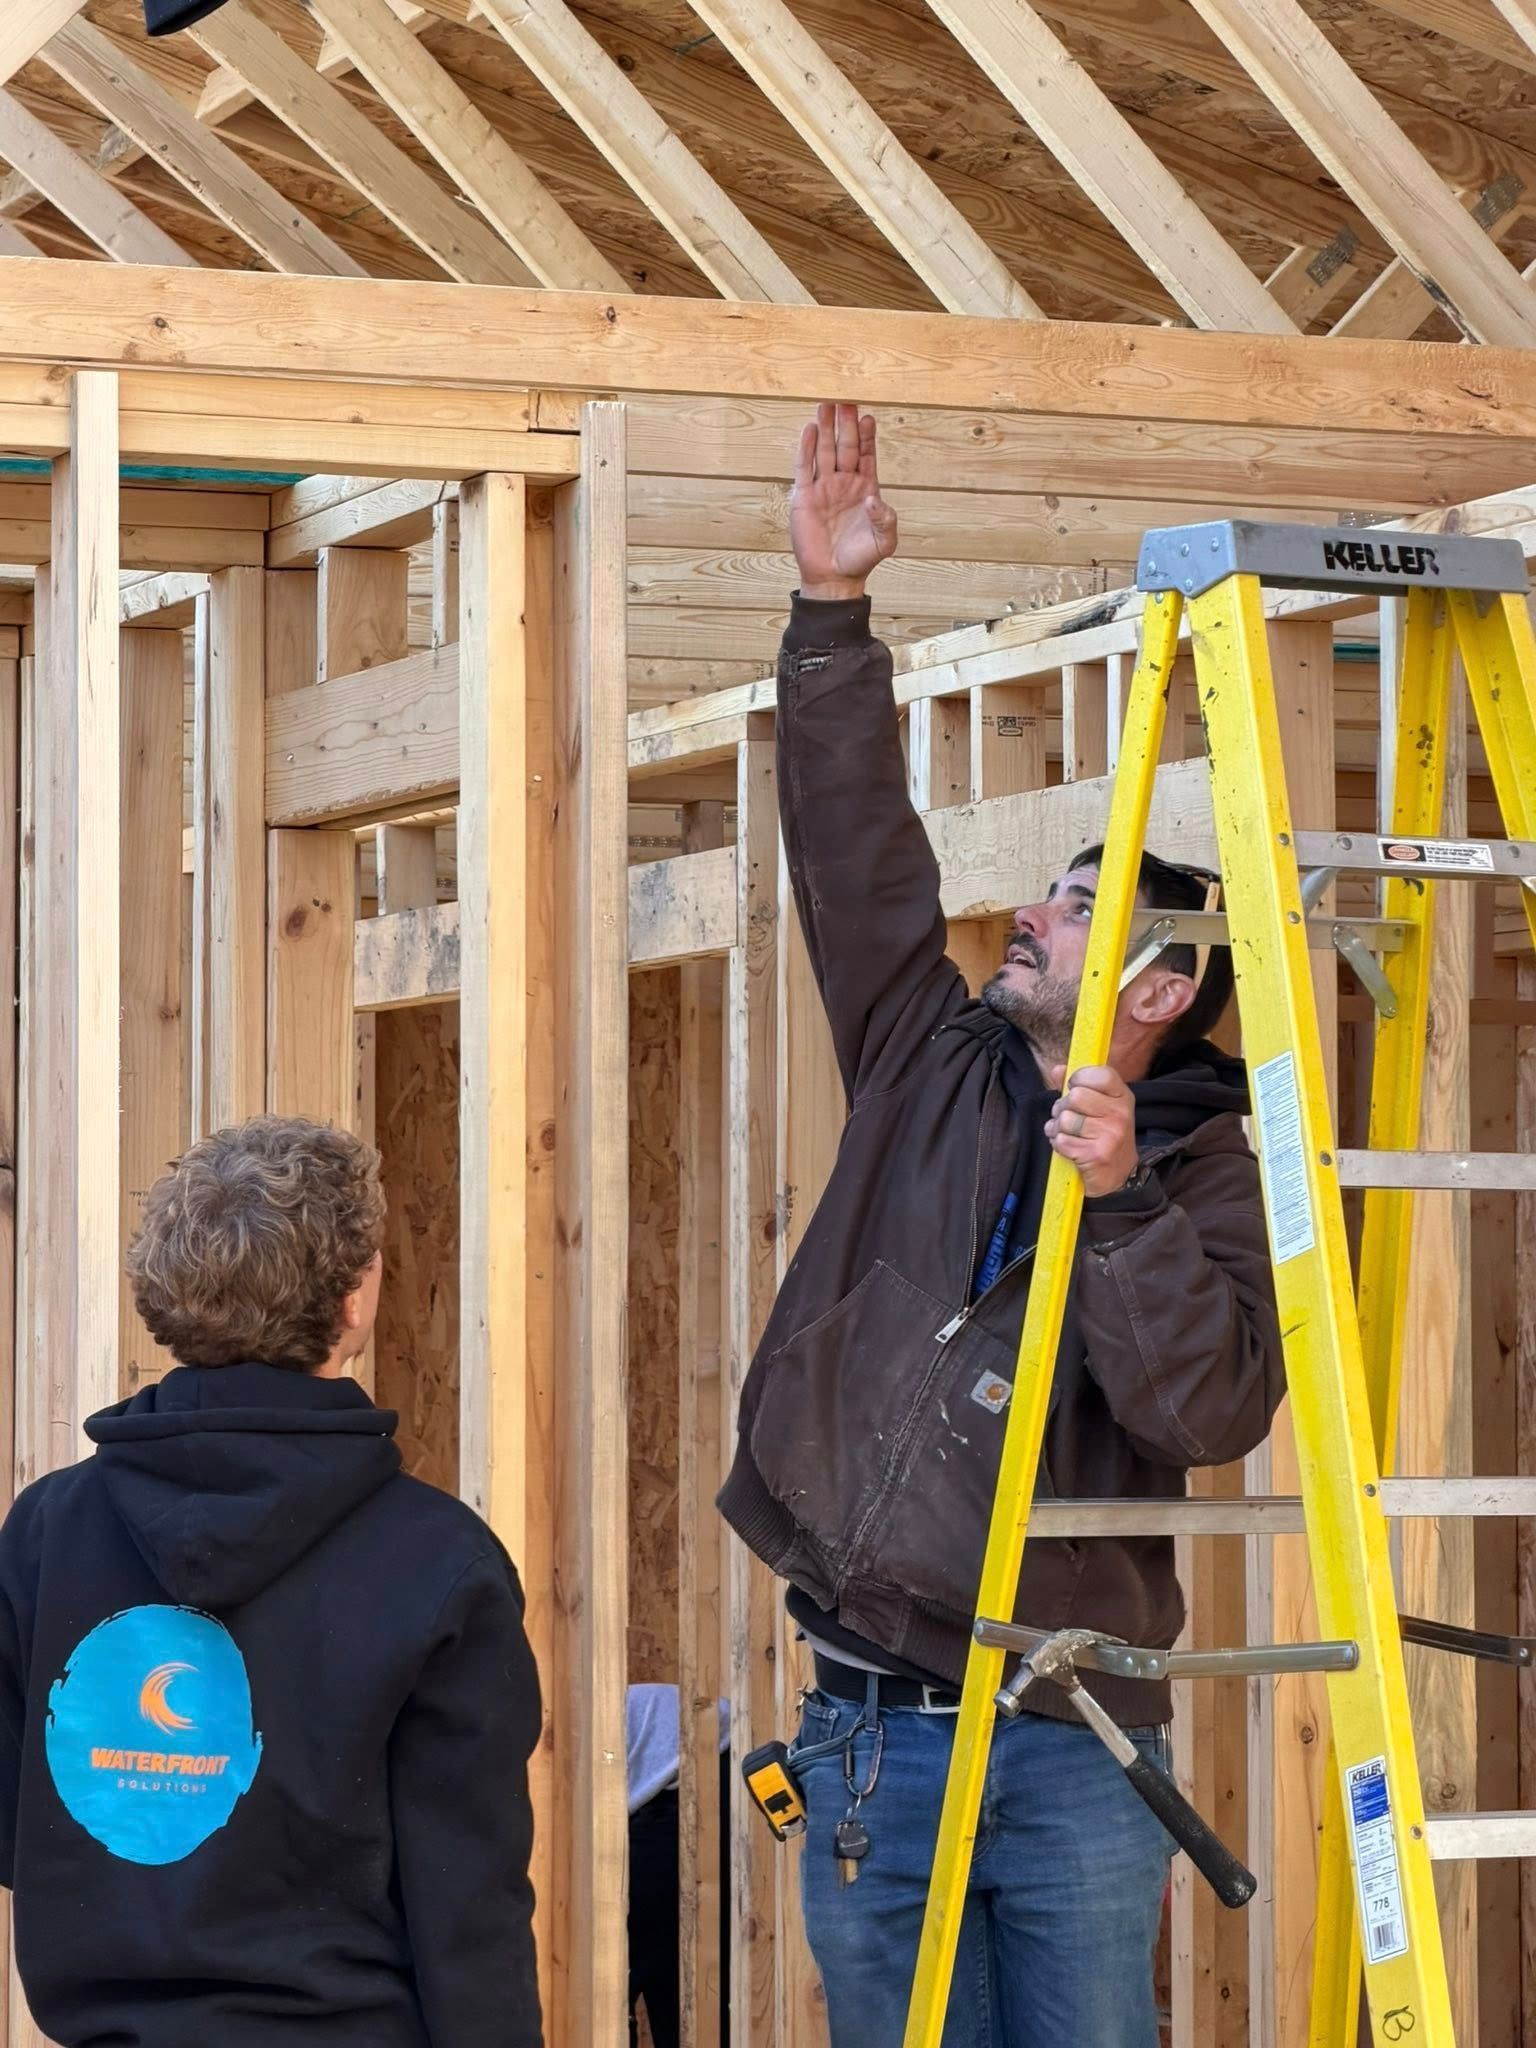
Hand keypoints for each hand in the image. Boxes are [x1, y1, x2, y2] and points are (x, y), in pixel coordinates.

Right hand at [789, 401, 898, 599]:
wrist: (834, 577)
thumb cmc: (861, 559)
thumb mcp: (884, 541)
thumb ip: (885, 519)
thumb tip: (873, 499)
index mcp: (866, 489)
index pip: (867, 455)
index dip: (867, 436)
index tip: (868, 416)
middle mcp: (844, 483)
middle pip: (845, 446)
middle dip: (846, 424)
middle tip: (845, 398)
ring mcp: (823, 488)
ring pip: (824, 451)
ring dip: (825, 428)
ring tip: (826, 404)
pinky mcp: (804, 497)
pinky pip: (805, 468)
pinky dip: (806, 448)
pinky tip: (809, 429)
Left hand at [1045, 1063, 1139, 1197]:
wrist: (1117, 1177)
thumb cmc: (1103, 1136)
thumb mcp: (1099, 1107)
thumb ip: (1077, 1085)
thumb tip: (1057, 1070)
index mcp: (1122, 1097)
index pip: (1098, 1074)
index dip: (1079, 1079)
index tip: (1074, 1088)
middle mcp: (1120, 1114)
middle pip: (1075, 1096)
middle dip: (1063, 1107)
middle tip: (1069, 1117)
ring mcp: (1110, 1135)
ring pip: (1065, 1119)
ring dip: (1058, 1128)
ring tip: (1068, 1134)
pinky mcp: (1096, 1155)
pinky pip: (1061, 1140)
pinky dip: (1059, 1144)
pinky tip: (1070, 1148)